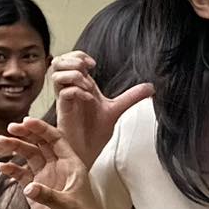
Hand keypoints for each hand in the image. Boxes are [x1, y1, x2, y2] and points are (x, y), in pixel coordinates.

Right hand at [0, 118, 112, 208]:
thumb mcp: (68, 208)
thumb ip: (48, 196)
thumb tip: (29, 188)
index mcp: (71, 165)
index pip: (56, 140)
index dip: (42, 129)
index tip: (26, 122)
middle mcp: (58, 168)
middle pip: (40, 144)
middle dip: (25, 134)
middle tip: (9, 129)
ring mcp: (46, 179)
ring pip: (29, 157)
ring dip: (15, 148)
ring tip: (0, 142)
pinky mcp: (36, 192)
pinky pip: (21, 176)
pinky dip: (11, 170)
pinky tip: (1, 167)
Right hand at [49, 52, 152, 166]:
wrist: (89, 152)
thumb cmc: (95, 133)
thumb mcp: (116, 109)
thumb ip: (131, 97)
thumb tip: (151, 87)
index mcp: (80, 86)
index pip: (69, 60)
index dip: (79, 56)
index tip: (94, 64)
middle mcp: (69, 90)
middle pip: (57, 63)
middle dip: (72, 60)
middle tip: (87, 69)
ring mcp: (65, 101)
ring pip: (56, 75)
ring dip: (74, 76)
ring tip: (89, 87)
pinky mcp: (63, 112)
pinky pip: (64, 94)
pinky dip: (77, 91)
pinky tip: (89, 99)